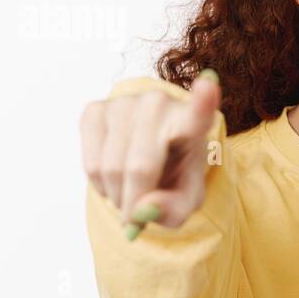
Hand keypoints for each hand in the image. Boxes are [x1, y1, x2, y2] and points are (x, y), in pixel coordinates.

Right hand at [79, 69, 220, 236]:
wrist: (152, 159)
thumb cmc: (176, 176)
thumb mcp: (186, 201)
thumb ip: (172, 210)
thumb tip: (142, 210)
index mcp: (193, 122)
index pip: (199, 111)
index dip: (203, 99)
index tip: (208, 85)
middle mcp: (160, 104)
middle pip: (139, 168)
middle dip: (133, 202)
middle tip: (139, 213)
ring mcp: (125, 102)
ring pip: (109, 168)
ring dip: (116, 195)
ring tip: (131, 190)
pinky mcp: (96, 109)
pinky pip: (90, 163)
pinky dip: (100, 184)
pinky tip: (114, 177)